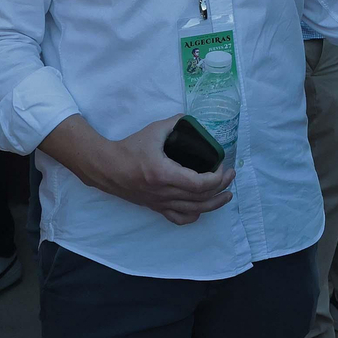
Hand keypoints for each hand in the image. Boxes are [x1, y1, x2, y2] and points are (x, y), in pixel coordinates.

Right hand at [84, 116, 234, 225]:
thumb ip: (176, 123)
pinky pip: (178, 218)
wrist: (106, 167)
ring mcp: (160, 203)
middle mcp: (163, 192)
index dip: (217, 178)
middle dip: (221, 188)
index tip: (223, 166)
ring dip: (214, 204)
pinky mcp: (155, 207)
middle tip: (230, 175)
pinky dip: (194, 215)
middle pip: (200, 198)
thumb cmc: (130, 148)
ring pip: (193, 211)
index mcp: (164, 174)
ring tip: (226, 194)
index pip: (199, 184)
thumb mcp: (154, 130)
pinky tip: (201, 208)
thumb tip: (192, 119)